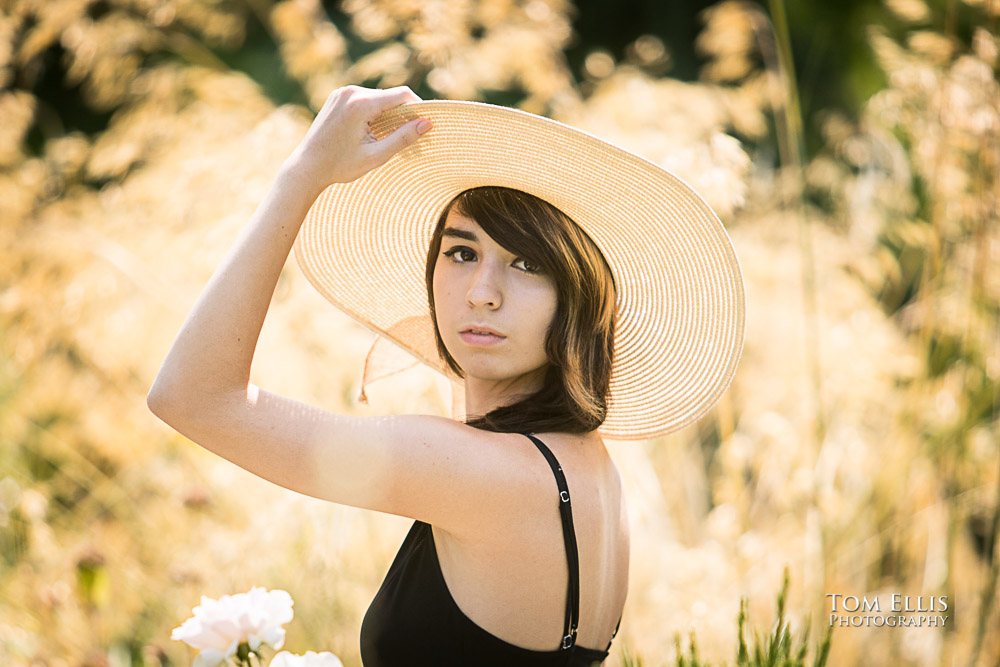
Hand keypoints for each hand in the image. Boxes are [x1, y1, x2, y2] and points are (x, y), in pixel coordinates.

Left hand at [284, 85, 430, 190]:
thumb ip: (404, 138)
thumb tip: (428, 123)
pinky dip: (373, 112)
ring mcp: (342, 92)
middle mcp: (351, 92)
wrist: (307, 166)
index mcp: (361, 104)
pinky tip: (369, 131)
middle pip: (390, 96)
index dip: (418, 108)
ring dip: (387, 113)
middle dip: (402, 114)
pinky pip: (364, 99)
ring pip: (378, 97)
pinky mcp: (337, 96)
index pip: (402, 95)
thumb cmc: (341, 165)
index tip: (425, 125)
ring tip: (385, 137)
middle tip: (407, 138)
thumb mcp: (376, 155)